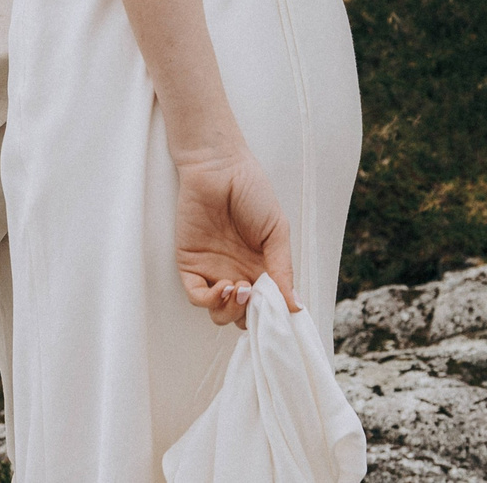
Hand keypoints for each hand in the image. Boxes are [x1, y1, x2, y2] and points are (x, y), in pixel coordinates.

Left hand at [174, 148, 298, 326]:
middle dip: (249, 317)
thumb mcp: (277, 231)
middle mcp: (238, 273)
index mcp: (261, 268)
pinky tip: (223, 285)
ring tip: (240, 288)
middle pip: (242, 316)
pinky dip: (210, 300)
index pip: (266, 306)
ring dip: (231, 310)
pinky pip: (197, 296)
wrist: (219, 168)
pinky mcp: (190, 265)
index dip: (271, 316)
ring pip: (219, 312)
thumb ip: (283, 269)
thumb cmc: (252, 192)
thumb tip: (295, 306)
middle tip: (256, 298)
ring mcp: (213, 271)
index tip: (279, 317)